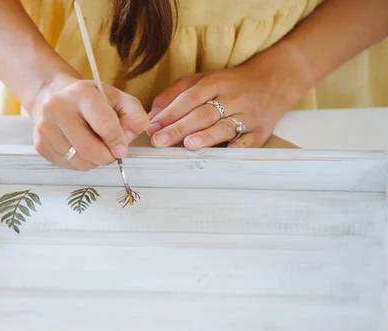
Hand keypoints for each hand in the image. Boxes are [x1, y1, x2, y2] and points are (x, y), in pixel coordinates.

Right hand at [30, 75, 149, 170]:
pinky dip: (80, 163)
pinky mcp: (40, 145)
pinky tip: (80, 148)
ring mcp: (45, 128)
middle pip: (90, 150)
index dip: (118, 142)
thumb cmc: (90, 99)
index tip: (122, 148)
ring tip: (95, 146)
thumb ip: (133, 115)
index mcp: (81, 93)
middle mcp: (57, 108)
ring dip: (94, 161)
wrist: (53, 95)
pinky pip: (68, 166)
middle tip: (111, 153)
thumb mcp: (117, 98)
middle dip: (107, 157)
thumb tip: (126, 142)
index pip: (105, 126)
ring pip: (80, 162)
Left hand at [147, 65, 296, 148]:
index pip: (190, 97)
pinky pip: (247, 142)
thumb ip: (176, 93)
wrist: (273, 82)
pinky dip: (236, 149)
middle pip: (203, 114)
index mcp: (216, 83)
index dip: (170, 113)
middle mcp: (233, 98)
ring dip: (206, 137)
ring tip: (188, 145)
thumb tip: (153, 114)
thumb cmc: (230, 85)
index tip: (152, 127)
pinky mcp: (260, 131)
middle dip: (179, 128)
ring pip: (224, 127)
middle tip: (159, 141)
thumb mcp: (203, 80)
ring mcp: (248, 115)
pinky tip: (223, 155)